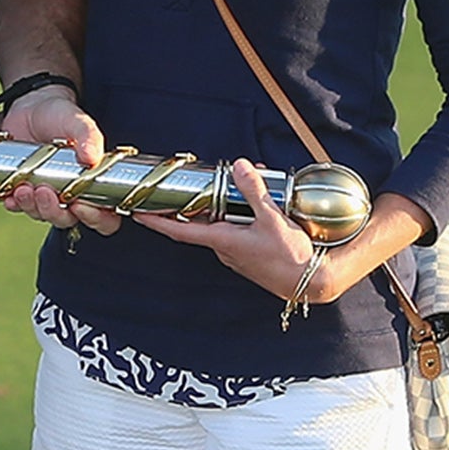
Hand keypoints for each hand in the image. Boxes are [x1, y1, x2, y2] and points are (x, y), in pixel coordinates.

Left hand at [0, 87, 118, 233]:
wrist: (31, 107)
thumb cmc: (61, 116)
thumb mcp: (78, 121)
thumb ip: (89, 137)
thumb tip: (93, 157)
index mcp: (92, 183)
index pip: (103, 216)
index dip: (95, 217)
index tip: (80, 204)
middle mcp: (70, 194)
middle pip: (67, 219)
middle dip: (54, 211)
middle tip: (45, 192)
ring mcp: (46, 194)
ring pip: (41, 214)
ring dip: (32, 206)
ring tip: (24, 188)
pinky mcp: (23, 190)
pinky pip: (18, 206)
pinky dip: (13, 203)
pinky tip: (9, 194)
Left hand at [132, 158, 338, 302]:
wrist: (311, 282)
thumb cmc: (290, 258)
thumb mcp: (273, 219)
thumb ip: (254, 191)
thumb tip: (240, 166)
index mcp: (222, 241)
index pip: (180, 230)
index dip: (156, 221)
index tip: (137, 212)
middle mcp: (224, 249)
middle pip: (201, 220)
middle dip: (198, 199)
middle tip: (194, 180)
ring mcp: (236, 252)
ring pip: (222, 221)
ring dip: (225, 202)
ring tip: (242, 180)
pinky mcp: (250, 253)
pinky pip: (238, 227)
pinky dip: (241, 211)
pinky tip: (259, 199)